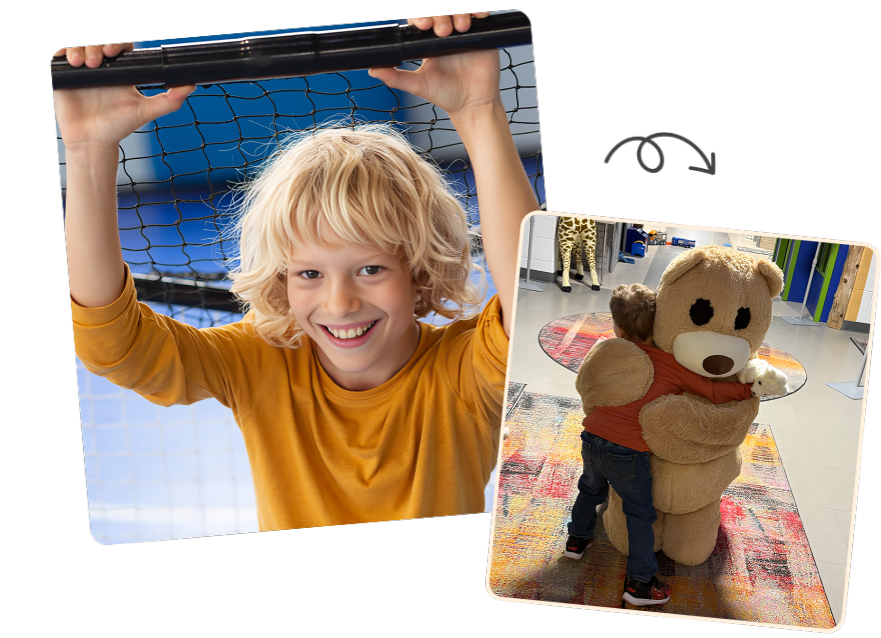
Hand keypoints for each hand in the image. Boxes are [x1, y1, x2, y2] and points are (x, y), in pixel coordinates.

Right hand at [53, 42, 195, 150]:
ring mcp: (82, 69)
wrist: (92, 140)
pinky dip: (64, 52)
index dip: (116, 43)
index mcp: (120, 70)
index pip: (119, 45)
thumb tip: (191, 86)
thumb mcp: (145, 111)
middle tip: (99, 59)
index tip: (113, 51)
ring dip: (81, 48)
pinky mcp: (64, 74)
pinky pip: (61, 54)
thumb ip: (169, 100)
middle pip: (98, 42)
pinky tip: (71, 62)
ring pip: (80, 45)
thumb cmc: (119, 127)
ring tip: (84, 64)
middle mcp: (101, 66)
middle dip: (97, 45)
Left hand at [367, 13, 500, 118]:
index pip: (423, 18)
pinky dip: (478, 12)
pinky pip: (480, 15)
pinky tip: (475, 18)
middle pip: (441, 12)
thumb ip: (396, 77)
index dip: (422, 16)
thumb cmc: (446, 95)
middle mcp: (446, 33)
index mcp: (429, 41)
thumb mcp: (418, 85)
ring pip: (459, 10)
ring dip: (458, 13)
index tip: (423, 25)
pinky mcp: (482, 34)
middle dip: (440, 16)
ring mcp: (464, 32)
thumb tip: (372, 70)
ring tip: (460, 28)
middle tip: (442, 31)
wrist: (473, 104)